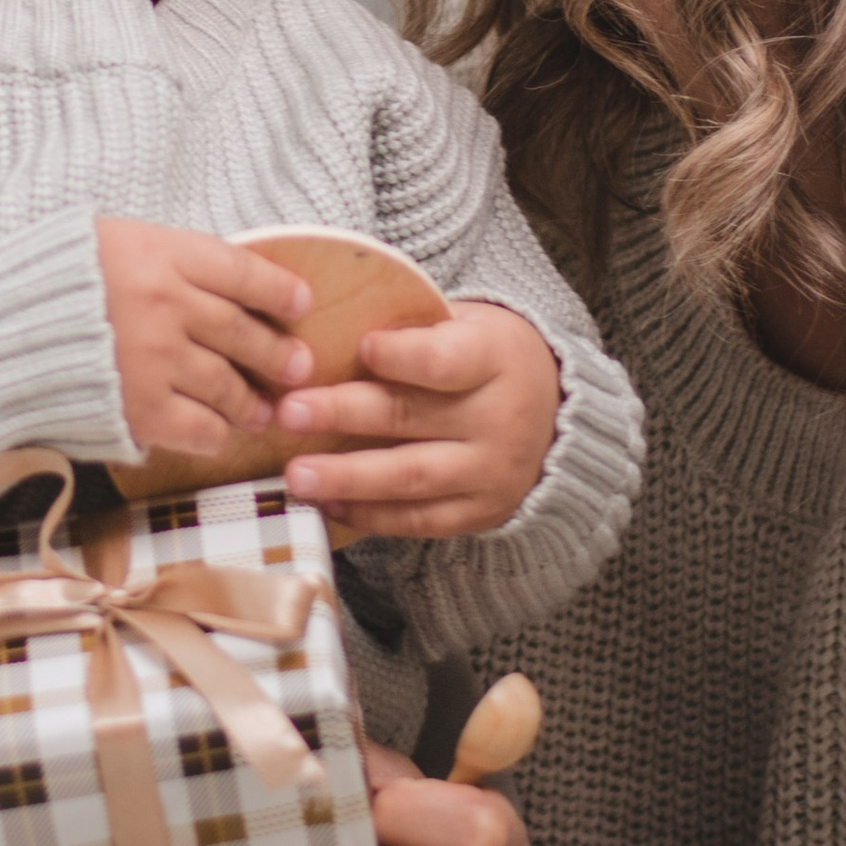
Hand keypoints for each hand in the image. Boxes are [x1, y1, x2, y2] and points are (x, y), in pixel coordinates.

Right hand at [96, 218, 311, 456]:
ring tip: (261, 409)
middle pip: (246, 332)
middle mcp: (168, 305)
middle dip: (279, 354)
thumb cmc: (47, 283)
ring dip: (252, 401)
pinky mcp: (141, 409)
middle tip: (296, 366)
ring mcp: (156, 360)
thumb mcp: (111, 243)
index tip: (299, 304)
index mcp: (160, 254)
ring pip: (230, 386)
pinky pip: (202, 429)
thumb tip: (223, 284)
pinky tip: (219, 432)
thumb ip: (167, 260)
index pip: (244, 270)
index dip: (279, 291)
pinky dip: (216, 433)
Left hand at [274, 300, 559, 535]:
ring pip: (412, 477)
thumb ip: (410, 327)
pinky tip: (328, 503)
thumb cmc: (482, 355)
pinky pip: (420, 520)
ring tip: (296, 475)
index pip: (445, 360)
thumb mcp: (463, 324)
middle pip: (412, 417)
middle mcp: (499, 418)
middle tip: (288, 412)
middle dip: (344, 414)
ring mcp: (492, 472)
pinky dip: (371, 515)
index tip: (361, 347)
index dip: (403, 355)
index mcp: (495, 358)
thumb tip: (322, 329)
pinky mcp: (481, 513)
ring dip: (348, 477)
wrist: (556, 414)